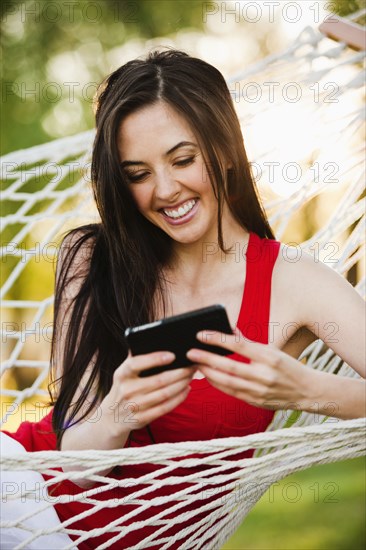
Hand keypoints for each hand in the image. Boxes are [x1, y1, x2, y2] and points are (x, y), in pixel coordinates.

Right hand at [101, 351, 194, 436]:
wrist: (112, 417)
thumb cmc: (124, 387)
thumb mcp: (123, 372)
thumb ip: (135, 358)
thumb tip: (154, 340)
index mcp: (122, 374)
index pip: (136, 363)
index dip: (155, 359)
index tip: (172, 355)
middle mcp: (127, 390)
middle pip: (158, 380)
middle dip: (179, 372)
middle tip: (191, 365)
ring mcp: (134, 406)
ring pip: (165, 394)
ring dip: (181, 384)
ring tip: (190, 375)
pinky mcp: (142, 419)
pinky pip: (165, 408)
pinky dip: (179, 398)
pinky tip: (186, 390)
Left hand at [186, 330, 312, 410]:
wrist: (307, 391)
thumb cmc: (287, 366)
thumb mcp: (272, 350)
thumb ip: (248, 342)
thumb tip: (229, 329)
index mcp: (269, 357)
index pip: (239, 345)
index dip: (218, 339)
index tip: (201, 334)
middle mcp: (265, 375)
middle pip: (229, 366)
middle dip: (207, 359)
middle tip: (190, 353)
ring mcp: (260, 391)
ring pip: (228, 382)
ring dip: (209, 373)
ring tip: (196, 364)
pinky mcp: (257, 402)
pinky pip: (232, 393)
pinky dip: (218, 384)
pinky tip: (208, 377)